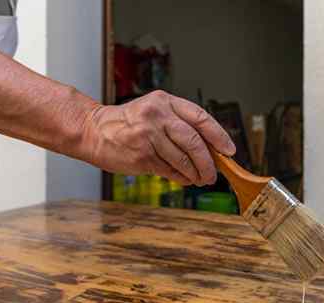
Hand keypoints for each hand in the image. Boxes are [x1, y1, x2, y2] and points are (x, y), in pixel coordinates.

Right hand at [82, 90, 235, 185]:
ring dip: (195, 173)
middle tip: (213, 174)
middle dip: (208, 162)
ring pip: (183, 159)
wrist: (93, 130)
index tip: (229, 150)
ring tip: (200, 179)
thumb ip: (180, 125)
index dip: (219, 136)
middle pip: (194, 141)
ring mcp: (148, 135)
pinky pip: (169, 170)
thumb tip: (211, 150)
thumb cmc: (129, 124)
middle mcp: (157, 115)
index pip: (201, 118)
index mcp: (165, 101)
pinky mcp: (141, 155)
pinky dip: (180, 177)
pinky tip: (184, 179)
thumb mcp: (155, 112)